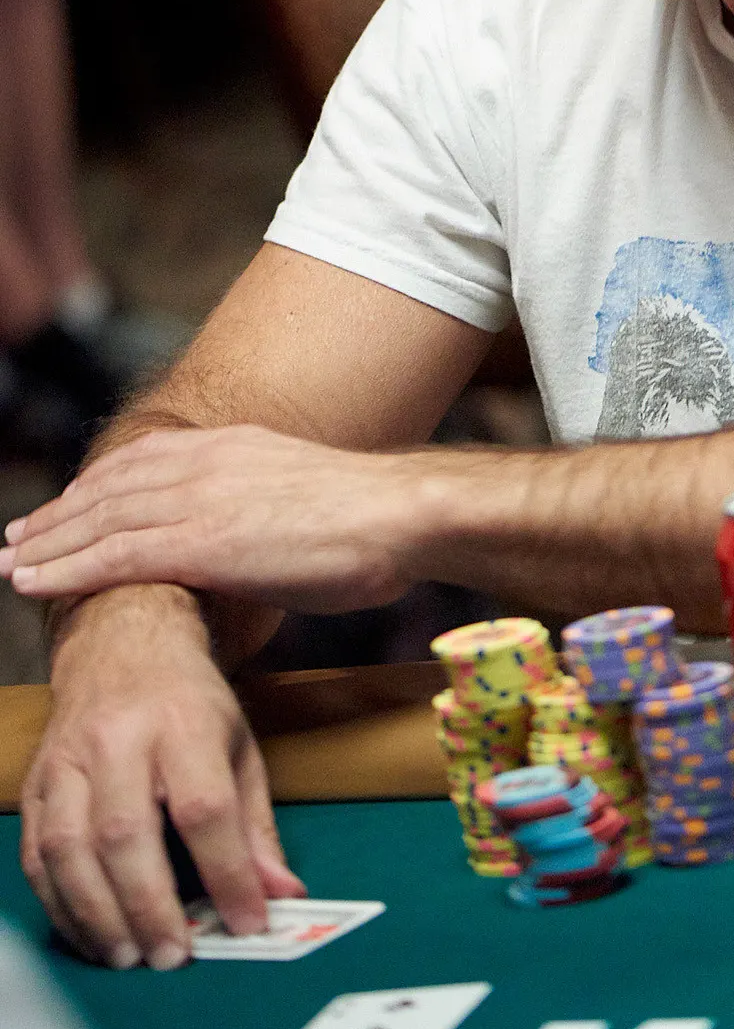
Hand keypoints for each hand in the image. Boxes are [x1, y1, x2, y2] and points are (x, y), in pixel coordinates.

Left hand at [1, 425, 424, 612]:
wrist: (401, 514)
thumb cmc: (372, 518)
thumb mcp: (305, 489)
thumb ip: (264, 501)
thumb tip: (256, 528)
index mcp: (234, 446)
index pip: (144, 462)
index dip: (95, 487)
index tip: (65, 508)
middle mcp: (208, 462)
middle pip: (110, 488)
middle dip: (58, 515)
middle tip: (17, 539)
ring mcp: (203, 500)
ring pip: (102, 520)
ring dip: (49, 543)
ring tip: (12, 565)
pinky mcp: (205, 542)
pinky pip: (117, 555)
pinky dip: (68, 568)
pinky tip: (37, 582)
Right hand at [22, 589, 304, 966]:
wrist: (124, 648)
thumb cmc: (189, 704)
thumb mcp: (240, 748)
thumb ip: (257, 827)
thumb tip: (281, 895)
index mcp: (185, 724)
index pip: (205, 808)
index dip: (227, 873)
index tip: (246, 923)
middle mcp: (120, 739)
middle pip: (127, 834)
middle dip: (150, 907)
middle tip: (174, 957)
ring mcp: (69, 760)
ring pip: (70, 848)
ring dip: (99, 916)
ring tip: (130, 957)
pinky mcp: (37, 782)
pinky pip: (38, 854)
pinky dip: (61, 905)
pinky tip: (90, 933)